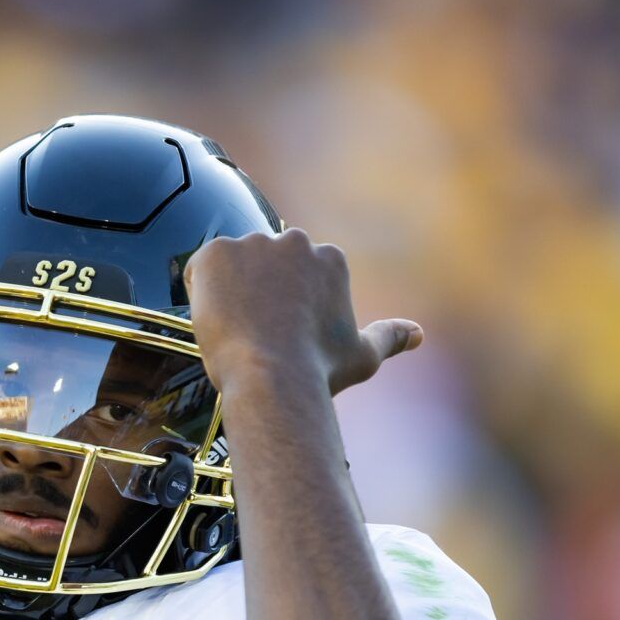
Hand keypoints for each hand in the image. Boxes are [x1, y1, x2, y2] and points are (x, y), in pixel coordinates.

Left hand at [184, 228, 421, 397]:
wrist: (273, 377)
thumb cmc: (319, 372)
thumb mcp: (362, 357)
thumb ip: (389, 337)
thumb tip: (418, 334)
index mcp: (328, 258)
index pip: (296, 276)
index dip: (284, 308)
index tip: (281, 334)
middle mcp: (294, 241)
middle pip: (264, 266)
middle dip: (257, 293)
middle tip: (255, 335)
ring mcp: (253, 244)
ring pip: (232, 268)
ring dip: (229, 293)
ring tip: (235, 332)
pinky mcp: (216, 253)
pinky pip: (200, 271)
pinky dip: (202, 294)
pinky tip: (216, 322)